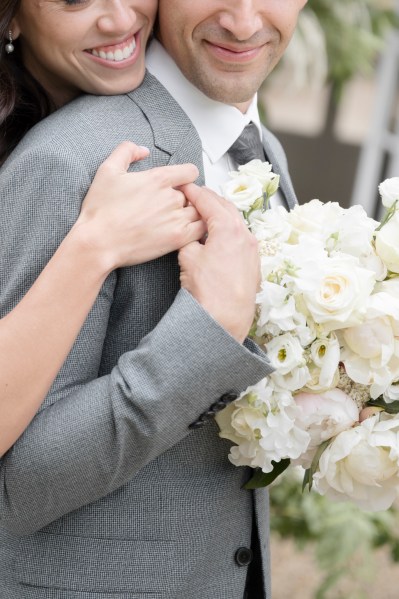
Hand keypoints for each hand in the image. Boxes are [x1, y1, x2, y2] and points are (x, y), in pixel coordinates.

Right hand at [74, 142, 205, 269]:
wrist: (98, 243)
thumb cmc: (101, 210)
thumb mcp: (107, 170)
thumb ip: (126, 151)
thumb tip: (143, 150)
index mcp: (158, 178)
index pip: (190, 172)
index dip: (185, 177)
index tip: (177, 186)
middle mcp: (171, 197)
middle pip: (193, 193)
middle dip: (184, 198)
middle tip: (168, 208)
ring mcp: (177, 218)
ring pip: (199, 211)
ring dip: (191, 214)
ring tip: (174, 221)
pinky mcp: (178, 238)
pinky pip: (202, 229)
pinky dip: (198, 229)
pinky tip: (184, 231)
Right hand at [178, 184, 259, 342]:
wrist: (224, 320)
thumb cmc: (208, 292)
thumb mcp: (188, 257)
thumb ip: (189, 238)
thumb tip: (191, 235)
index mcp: (229, 228)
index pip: (209, 201)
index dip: (194, 192)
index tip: (186, 187)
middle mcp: (246, 236)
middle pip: (226, 208)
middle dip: (209, 200)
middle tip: (195, 197)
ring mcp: (253, 251)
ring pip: (236, 223)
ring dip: (221, 216)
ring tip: (205, 217)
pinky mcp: (254, 265)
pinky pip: (242, 240)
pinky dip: (230, 233)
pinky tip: (219, 239)